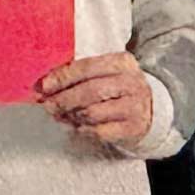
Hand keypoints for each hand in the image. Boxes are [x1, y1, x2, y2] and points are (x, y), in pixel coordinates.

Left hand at [43, 50, 158, 148]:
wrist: (150, 110)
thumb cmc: (118, 89)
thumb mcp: (107, 73)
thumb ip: (80, 74)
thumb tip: (44, 85)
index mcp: (122, 62)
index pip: (88, 67)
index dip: (63, 77)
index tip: (43, 85)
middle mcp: (131, 82)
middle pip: (90, 91)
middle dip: (63, 99)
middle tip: (48, 105)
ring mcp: (134, 106)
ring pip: (92, 112)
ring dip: (70, 115)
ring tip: (60, 115)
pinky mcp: (132, 128)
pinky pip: (99, 131)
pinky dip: (83, 129)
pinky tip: (77, 126)